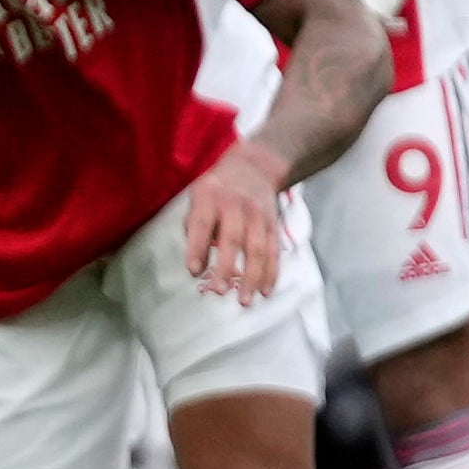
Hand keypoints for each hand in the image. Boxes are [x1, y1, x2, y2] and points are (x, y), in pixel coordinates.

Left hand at [184, 142, 289, 304]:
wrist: (255, 168)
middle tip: (219, 291)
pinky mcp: (273, 225)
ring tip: (245, 300)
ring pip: (258, 249)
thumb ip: (194, 225)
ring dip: (252, 277)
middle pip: (233, 239)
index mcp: (209, 197)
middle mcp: (235, 206)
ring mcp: (258, 216)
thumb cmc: (216, 189)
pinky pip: (274, 252)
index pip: (202, 224)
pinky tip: (265, 291)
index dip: (197, 248)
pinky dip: (271, 273)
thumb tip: (195, 261)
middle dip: (227, 267)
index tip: (193, 271)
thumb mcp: (197, 196)